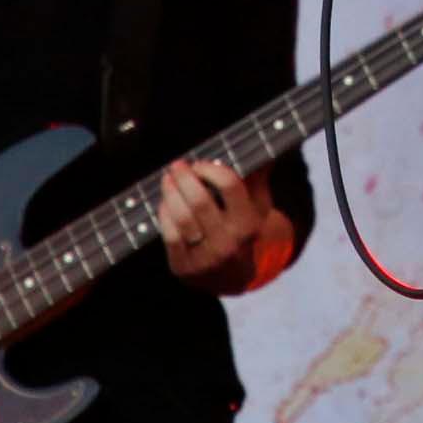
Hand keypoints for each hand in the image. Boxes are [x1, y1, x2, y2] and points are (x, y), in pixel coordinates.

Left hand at [159, 158, 292, 295]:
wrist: (233, 276)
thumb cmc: (244, 230)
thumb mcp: (257, 206)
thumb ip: (257, 176)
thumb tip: (258, 146)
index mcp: (249, 224)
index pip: (229, 186)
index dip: (211, 169)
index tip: (200, 163)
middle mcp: (228, 243)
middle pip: (200, 201)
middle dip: (185, 178)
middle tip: (177, 165)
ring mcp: (205, 258)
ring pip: (182, 218)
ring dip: (170, 193)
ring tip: (167, 179)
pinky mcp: (184, 267)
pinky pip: (169, 235)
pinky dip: (164, 214)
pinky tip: (165, 202)